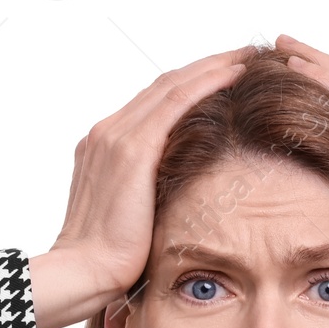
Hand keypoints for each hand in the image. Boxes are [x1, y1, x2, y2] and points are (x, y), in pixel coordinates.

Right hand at [46, 44, 256, 307]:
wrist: (83, 272)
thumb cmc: (107, 261)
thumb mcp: (130, 220)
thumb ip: (148, 197)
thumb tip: (178, 203)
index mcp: (103, 147)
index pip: (153, 104)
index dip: (189, 85)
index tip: (221, 78)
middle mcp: (107, 133)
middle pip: (163, 85)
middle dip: (205, 66)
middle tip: (242, 55)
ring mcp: (116, 137)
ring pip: (171, 84)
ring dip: (212, 66)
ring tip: (246, 56)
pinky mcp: (133, 150)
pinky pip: (175, 102)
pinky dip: (206, 82)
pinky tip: (233, 74)